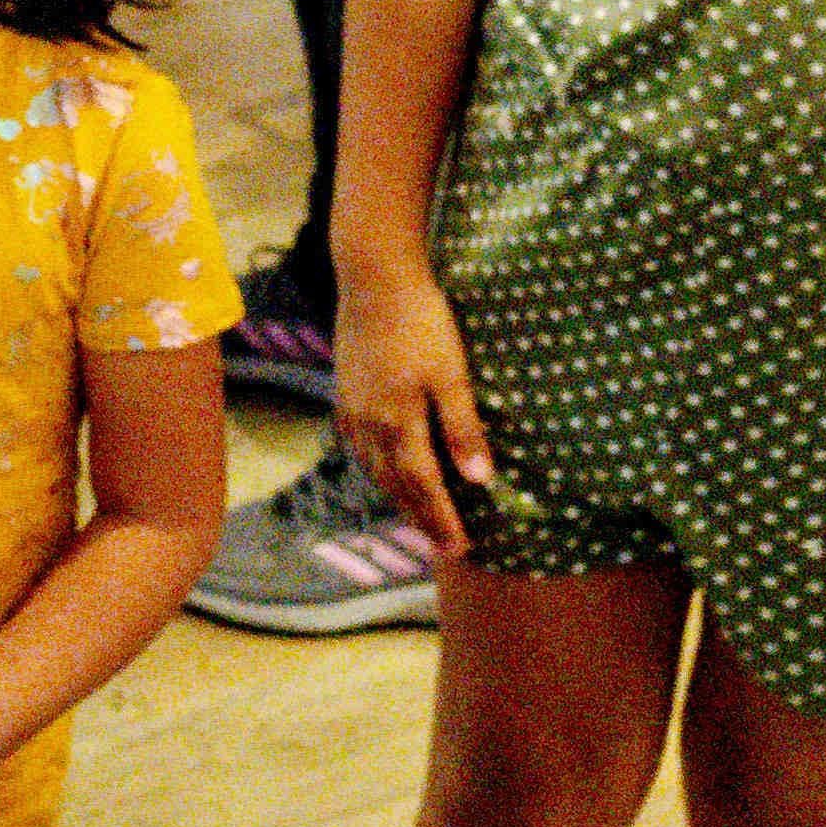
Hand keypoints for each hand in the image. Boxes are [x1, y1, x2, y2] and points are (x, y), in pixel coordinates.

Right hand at [333, 263, 490, 543]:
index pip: (423, 485)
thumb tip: (480, 481)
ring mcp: (353, 406)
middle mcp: (370, 422)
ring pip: (373, 466)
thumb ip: (463, 428)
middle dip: (420, 517)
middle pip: (395, 483)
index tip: (460, 549)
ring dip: (395, 496)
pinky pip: (358, 444)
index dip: (441, 518)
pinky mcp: (346, 389)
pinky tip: (380, 467)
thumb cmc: (422, 322)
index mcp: (398, 421)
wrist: (374, 277)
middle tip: (440, 547)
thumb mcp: (452, 374)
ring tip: (414, 517)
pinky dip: (373, 466)